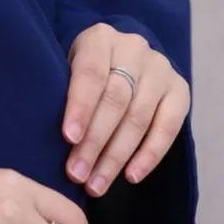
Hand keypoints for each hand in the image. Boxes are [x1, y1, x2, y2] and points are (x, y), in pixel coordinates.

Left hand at [62, 23, 191, 196]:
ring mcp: (161, 69)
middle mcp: (134, 49)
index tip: (68, 138)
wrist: (121, 58)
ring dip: (116, 157)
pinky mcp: (180, 90)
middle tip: (76, 174)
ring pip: (139, 118)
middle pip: (115, 100)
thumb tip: (43, 135)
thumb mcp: (65, 68)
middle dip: (94, 142)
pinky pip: (168, 127)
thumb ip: (60, 91)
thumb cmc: (82, 73)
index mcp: (99, 38)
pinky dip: (149, 156)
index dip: (80, 107)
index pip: (91, 73)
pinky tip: (131, 177)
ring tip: (96, 184)